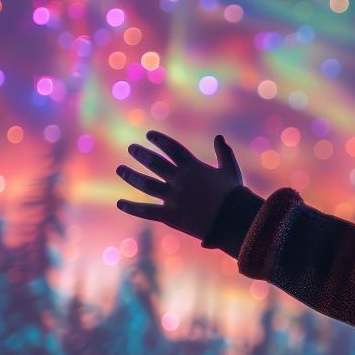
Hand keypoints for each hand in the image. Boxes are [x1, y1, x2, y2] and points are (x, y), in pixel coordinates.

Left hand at [115, 130, 242, 240]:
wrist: (233, 220)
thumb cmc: (234, 195)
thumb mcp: (230, 170)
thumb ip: (224, 152)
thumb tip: (218, 137)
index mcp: (193, 167)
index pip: (172, 148)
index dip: (159, 140)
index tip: (149, 135)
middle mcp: (180, 180)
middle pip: (155, 163)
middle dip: (141, 154)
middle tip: (131, 148)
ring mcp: (173, 198)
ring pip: (146, 184)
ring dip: (131, 175)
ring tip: (120, 169)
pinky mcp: (170, 216)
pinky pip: (147, 211)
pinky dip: (132, 208)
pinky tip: (119, 203)